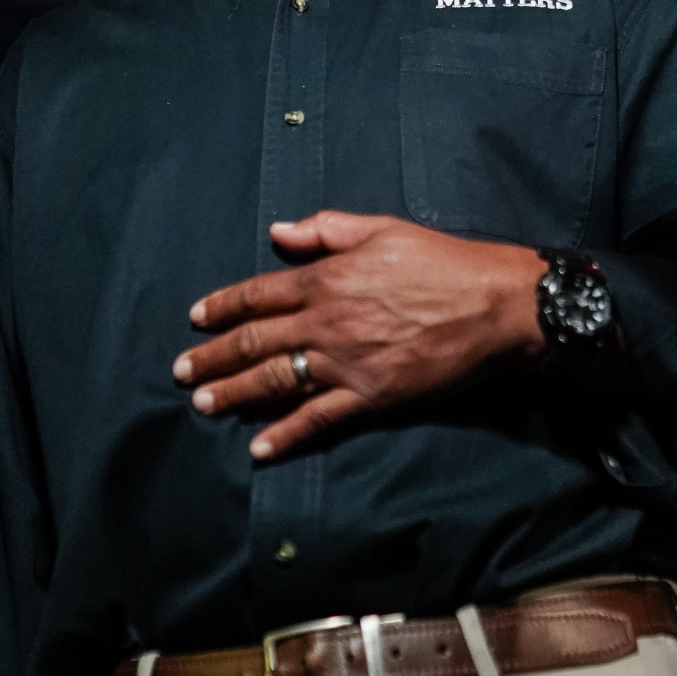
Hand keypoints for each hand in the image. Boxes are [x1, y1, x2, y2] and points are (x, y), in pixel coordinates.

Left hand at [173, 212, 546, 460]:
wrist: (495, 305)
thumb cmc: (442, 262)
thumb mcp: (382, 228)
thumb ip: (326, 228)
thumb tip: (279, 232)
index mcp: (326, 279)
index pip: (258, 294)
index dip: (223, 307)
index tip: (196, 319)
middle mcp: (325, 322)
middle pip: (254, 341)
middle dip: (213, 357)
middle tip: (181, 371)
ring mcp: (344, 364)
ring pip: (274, 381)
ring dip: (233, 394)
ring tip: (203, 404)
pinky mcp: (369, 397)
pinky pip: (316, 419)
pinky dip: (285, 435)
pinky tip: (258, 447)